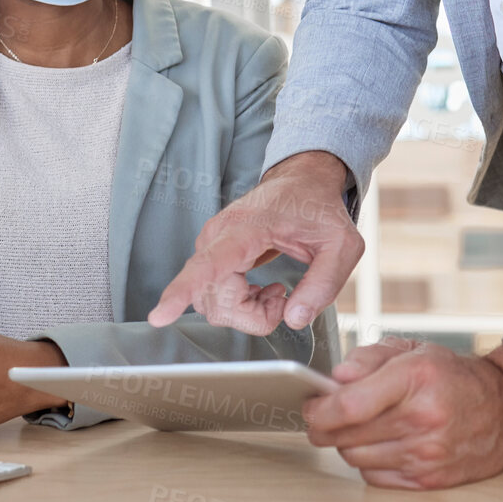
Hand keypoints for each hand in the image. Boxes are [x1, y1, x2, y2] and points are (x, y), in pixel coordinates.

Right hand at [148, 151, 362, 335]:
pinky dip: (241, 305)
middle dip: (252, 316)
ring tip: (276, 290)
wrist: (302, 183)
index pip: (208, 264)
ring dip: (247, 311)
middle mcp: (218, 236)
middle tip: (284, 297)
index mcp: (247, 228)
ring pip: (212, 305)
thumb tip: (294, 318)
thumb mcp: (342, 246)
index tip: (160, 314)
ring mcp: (210, 245)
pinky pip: (214, 298)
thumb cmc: (319, 210)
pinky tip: (262, 289)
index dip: (182, 292)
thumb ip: (323, 284)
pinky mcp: (210, 256)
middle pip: (215, 301)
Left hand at [302, 337, 502, 488]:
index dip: (318, 409)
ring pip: (356, 458)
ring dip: (347, 443)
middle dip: (324, 427)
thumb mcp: (415, 350)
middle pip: (345, 435)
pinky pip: (375, 478)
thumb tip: (336, 377)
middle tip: (323, 417)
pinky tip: (381, 445)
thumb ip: (370, 357)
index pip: (348, 405)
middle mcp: (422, 418)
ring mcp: (427, 454)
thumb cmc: (456, 377)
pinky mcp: (430, 479)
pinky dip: (369, 463)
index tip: (310, 405)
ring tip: (358, 427)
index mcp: (415, 378)